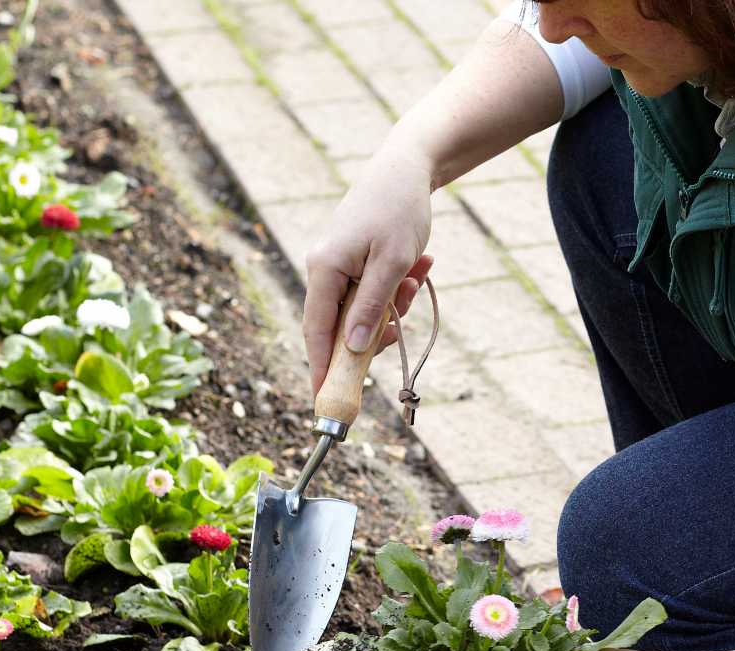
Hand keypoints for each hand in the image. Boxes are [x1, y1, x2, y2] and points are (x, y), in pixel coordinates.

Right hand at [304, 145, 434, 395]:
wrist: (408, 167)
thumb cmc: (400, 210)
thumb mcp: (392, 264)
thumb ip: (370, 309)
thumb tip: (352, 351)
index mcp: (324, 269)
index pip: (317, 332)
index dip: (322, 367)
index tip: (326, 399)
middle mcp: (323, 269)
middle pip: (341, 326)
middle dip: (377, 328)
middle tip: (404, 316)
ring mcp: (336, 266)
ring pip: (361, 311)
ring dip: (393, 305)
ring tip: (417, 274)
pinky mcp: (351, 262)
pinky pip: (370, 293)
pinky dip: (394, 290)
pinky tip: (418, 267)